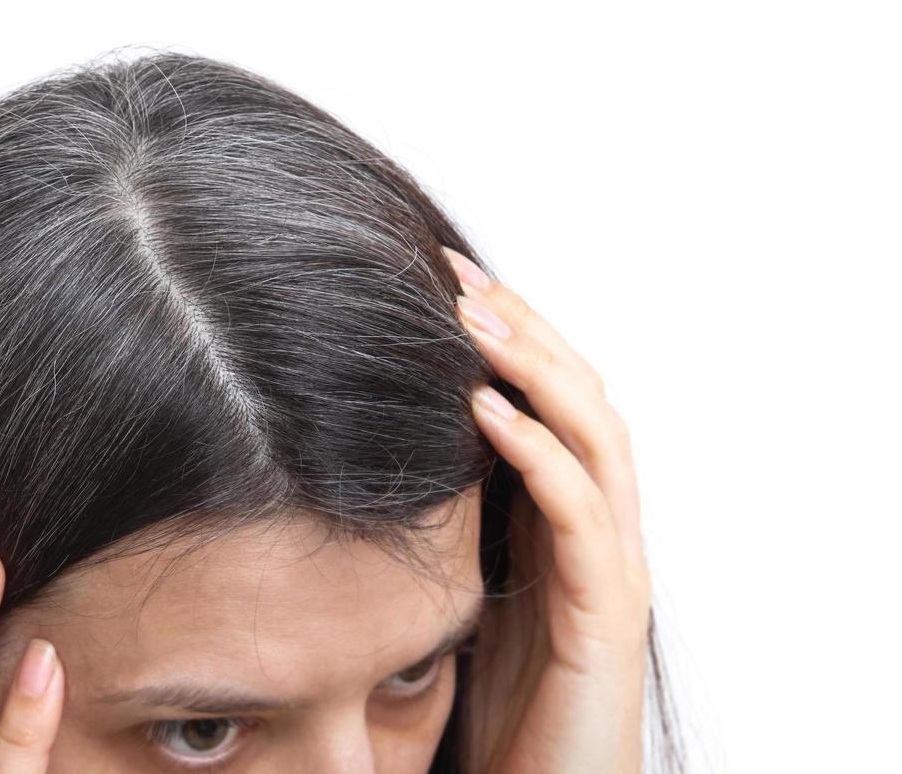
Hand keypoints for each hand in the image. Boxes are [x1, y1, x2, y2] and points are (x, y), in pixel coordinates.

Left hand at [441, 247, 650, 773]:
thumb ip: (447, 525)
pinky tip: (486, 412)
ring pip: (597, 439)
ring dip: (535, 369)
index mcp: (565, 524)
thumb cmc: (498, 710)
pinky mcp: (607, 616)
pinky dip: (537, 453)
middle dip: (523, 327)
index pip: (552, 402)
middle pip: (583, 399)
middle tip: (454, 272)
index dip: (508, 334)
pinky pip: (580, 516)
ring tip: (473, 319)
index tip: (439, 276)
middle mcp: (601, 533)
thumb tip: (370, 456)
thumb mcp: (463, 594)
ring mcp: (612, 570)